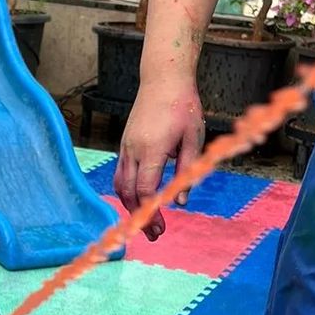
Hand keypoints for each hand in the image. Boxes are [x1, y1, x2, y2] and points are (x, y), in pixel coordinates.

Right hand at [114, 78, 203, 239]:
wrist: (163, 79)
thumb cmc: (183, 106)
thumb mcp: (194, 138)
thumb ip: (187, 170)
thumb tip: (180, 200)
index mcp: (153, 149)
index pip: (146, 190)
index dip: (152, 212)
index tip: (160, 228)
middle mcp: (134, 150)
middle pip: (130, 193)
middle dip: (140, 217)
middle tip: (154, 235)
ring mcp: (126, 147)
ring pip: (121, 185)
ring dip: (130, 207)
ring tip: (144, 222)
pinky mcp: (125, 144)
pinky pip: (121, 174)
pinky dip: (127, 192)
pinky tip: (139, 201)